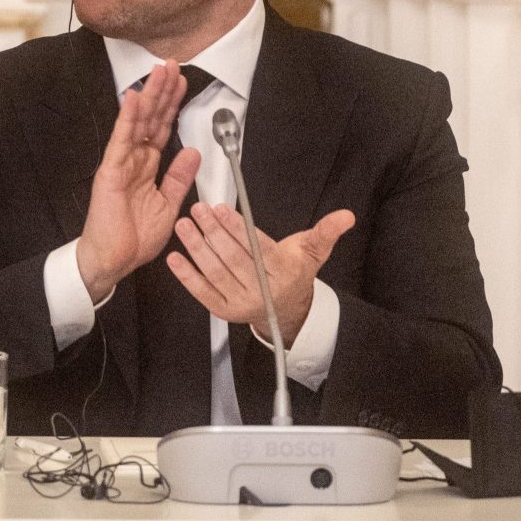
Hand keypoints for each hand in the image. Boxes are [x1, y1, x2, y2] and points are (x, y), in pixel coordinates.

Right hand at [76, 61, 200, 301]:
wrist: (112, 261)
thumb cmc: (133, 238)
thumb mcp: (168, 205)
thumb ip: (179, 177)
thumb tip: (192, 151)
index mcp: (147, 167)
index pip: (162, 129)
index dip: (173, 105)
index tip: (183, 83)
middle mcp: (133, 160)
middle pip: (151, 118)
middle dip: (163, 91)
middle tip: (172, 65)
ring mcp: (120, 163)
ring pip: (137, 122)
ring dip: (149, 96)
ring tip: (159, 71)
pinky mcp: (111, 171)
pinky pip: (121, 140)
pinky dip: (128, 118)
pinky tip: (134, 98)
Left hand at [166, 203, 355, 341]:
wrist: (287, 310)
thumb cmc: (294, 273)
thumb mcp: (312, 251)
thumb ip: (325, 232)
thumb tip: (346, 216)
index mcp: (284, 273)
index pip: (258, 248)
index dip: (238, 228)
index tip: (220, 209)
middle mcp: (262, 291)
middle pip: (234, 259)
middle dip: (213, 232)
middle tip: (198, 210)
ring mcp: (241, 304)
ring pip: (216, 273)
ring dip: (197, 248)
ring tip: (184, 225)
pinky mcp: (224, 311)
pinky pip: (202, 292)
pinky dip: (186, 275)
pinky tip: (175, 257)